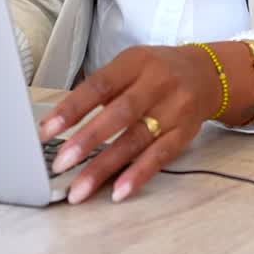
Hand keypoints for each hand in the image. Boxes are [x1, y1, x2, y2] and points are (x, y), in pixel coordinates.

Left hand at [39, 44, 223, 204]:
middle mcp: (156, 84)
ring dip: (105, 167)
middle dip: (87, 141)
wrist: (206, 74)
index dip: (72, 108)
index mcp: (135, 62)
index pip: (99, 85)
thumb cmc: (157, 71)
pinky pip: (159, 157)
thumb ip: (103, 88)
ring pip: (136, 140)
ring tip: (80, 189)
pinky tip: (118, 191)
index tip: (47, 130)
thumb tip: (63, 120)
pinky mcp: (184, 134)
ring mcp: (173, 110)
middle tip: (60, 164)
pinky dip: (138, 175)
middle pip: (119, 114)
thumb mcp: (130, 65)